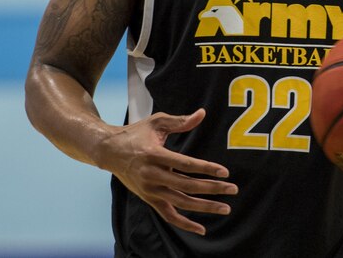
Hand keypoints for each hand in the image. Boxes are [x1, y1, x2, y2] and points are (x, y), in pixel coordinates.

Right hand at [97, 108, 237, 235]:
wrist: (109, 151)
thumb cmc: (135, 134)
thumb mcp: (156, 122)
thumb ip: (180, 121)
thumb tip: (201, 114)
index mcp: (155, 155)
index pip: (185, 165)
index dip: (206, 169)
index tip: (224, 172)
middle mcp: (152, 175)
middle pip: (187, 186)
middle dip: (212, 188)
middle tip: (233, 189)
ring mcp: (150, 190)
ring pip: (181, 203)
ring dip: (204, 207)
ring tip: (225, 208)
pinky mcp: (149, 198)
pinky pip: (168, 215)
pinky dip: (185, 224)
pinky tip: (202, 228)